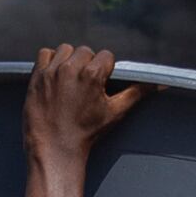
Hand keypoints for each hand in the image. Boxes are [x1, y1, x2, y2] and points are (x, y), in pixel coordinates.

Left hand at [22, 44, 149, 162]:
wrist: (55, 147)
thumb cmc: (86, 133)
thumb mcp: (115, 113)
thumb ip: (136, 94)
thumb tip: (159, 84)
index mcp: (92, 76)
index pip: (106, 56)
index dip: (106, 68)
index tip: (102, 81)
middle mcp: (71, 69)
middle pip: (85, 51)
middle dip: (88, 63)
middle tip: (86, 83)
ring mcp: (51, 71)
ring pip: (65, 50)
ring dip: (70, 59)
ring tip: (71, 78)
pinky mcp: (37, 76)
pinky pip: (45, 54)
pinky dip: (51, 61)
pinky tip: (56, 76)